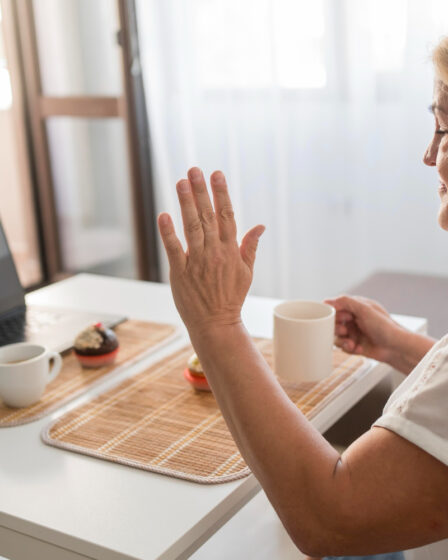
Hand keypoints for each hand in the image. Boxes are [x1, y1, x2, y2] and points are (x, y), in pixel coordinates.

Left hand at [157, 167, 264, 335]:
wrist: (216, 324)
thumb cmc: (231, 298)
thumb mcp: (247, 272)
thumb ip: (250, 247)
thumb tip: (260, 225)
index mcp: (231, 250)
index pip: (227, 216)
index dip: (221, 193)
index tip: (216, 174)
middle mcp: (215, 252)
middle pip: (208, 216)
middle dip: (201, 191)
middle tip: (194, 170)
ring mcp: (197, 262)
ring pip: (192, 227)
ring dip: (186, 204)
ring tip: (180, 183)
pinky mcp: (180, 272)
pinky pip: (174, 249)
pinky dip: (169, 232)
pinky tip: (164, 215)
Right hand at [324, 295, 403, 363]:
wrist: (396, 348)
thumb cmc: (386, 327)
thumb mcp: (365, 310)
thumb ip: (345, 302)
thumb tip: (327, 301)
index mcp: (355, 307)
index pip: (335, 307)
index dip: (334, 314)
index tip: (338, 318)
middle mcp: (353, 319)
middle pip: (333, 322)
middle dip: (336, 328)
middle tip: (344, 331)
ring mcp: (353, 332)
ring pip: (336, 336)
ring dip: (342, 340)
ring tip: (351, 343)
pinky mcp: (354, 344)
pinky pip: (343, 347)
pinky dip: (349, 348)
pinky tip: (358, 348)